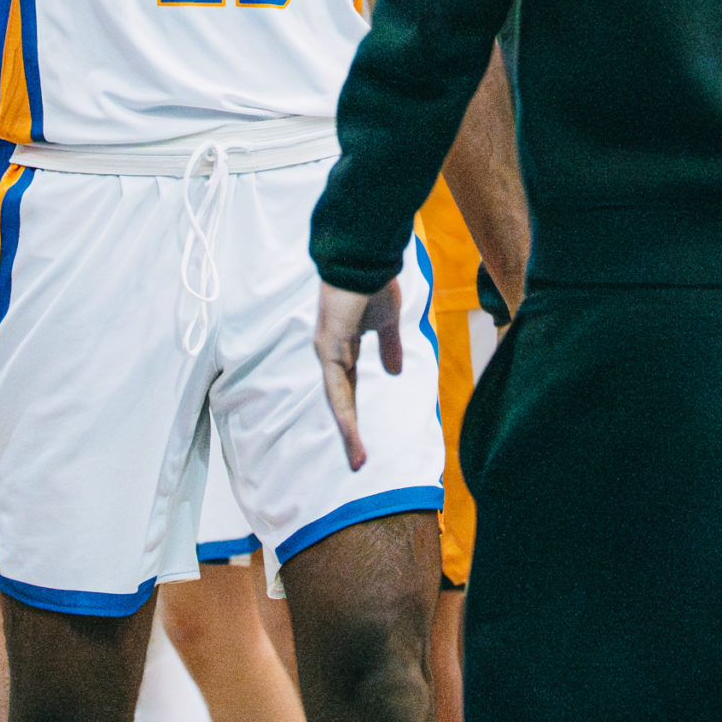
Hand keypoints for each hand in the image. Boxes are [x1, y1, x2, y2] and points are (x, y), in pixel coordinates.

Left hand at [314, 279, 402, 471]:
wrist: (366, 258)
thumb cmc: (374, 285)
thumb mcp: (387, 323)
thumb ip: (388, 347)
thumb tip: (395, 373)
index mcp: (342, 350)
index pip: (347, 392)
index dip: (354, 417)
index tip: (363, 444)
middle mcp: (330, 355)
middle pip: (341, 403)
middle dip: (350, 434)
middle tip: (359, 463)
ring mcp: (327, 351)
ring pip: (338, 400)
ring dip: (348, 431)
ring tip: (358, 459)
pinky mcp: (329, 346)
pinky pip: (338, 385)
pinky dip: (344, 409)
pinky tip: (351, 429)